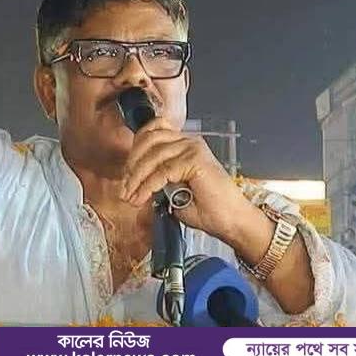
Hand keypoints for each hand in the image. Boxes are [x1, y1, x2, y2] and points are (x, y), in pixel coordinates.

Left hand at [120, 116, 257, 244]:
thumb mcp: (174, 188)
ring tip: (130, 196)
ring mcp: (192, 148)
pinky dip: (147, 186)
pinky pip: (162, 171)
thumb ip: (157, 177)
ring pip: (153, 156)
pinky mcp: (195, 160)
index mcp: (184, 142)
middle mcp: (188, 140)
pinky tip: (141, 198)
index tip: (126, 175)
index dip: (135, 152)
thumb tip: (134, 178)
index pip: (151, 134)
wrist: (231, 222)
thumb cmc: (207, 208)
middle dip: (132, 165)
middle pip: (148, 141)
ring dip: (136, 178)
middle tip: (124, 188)